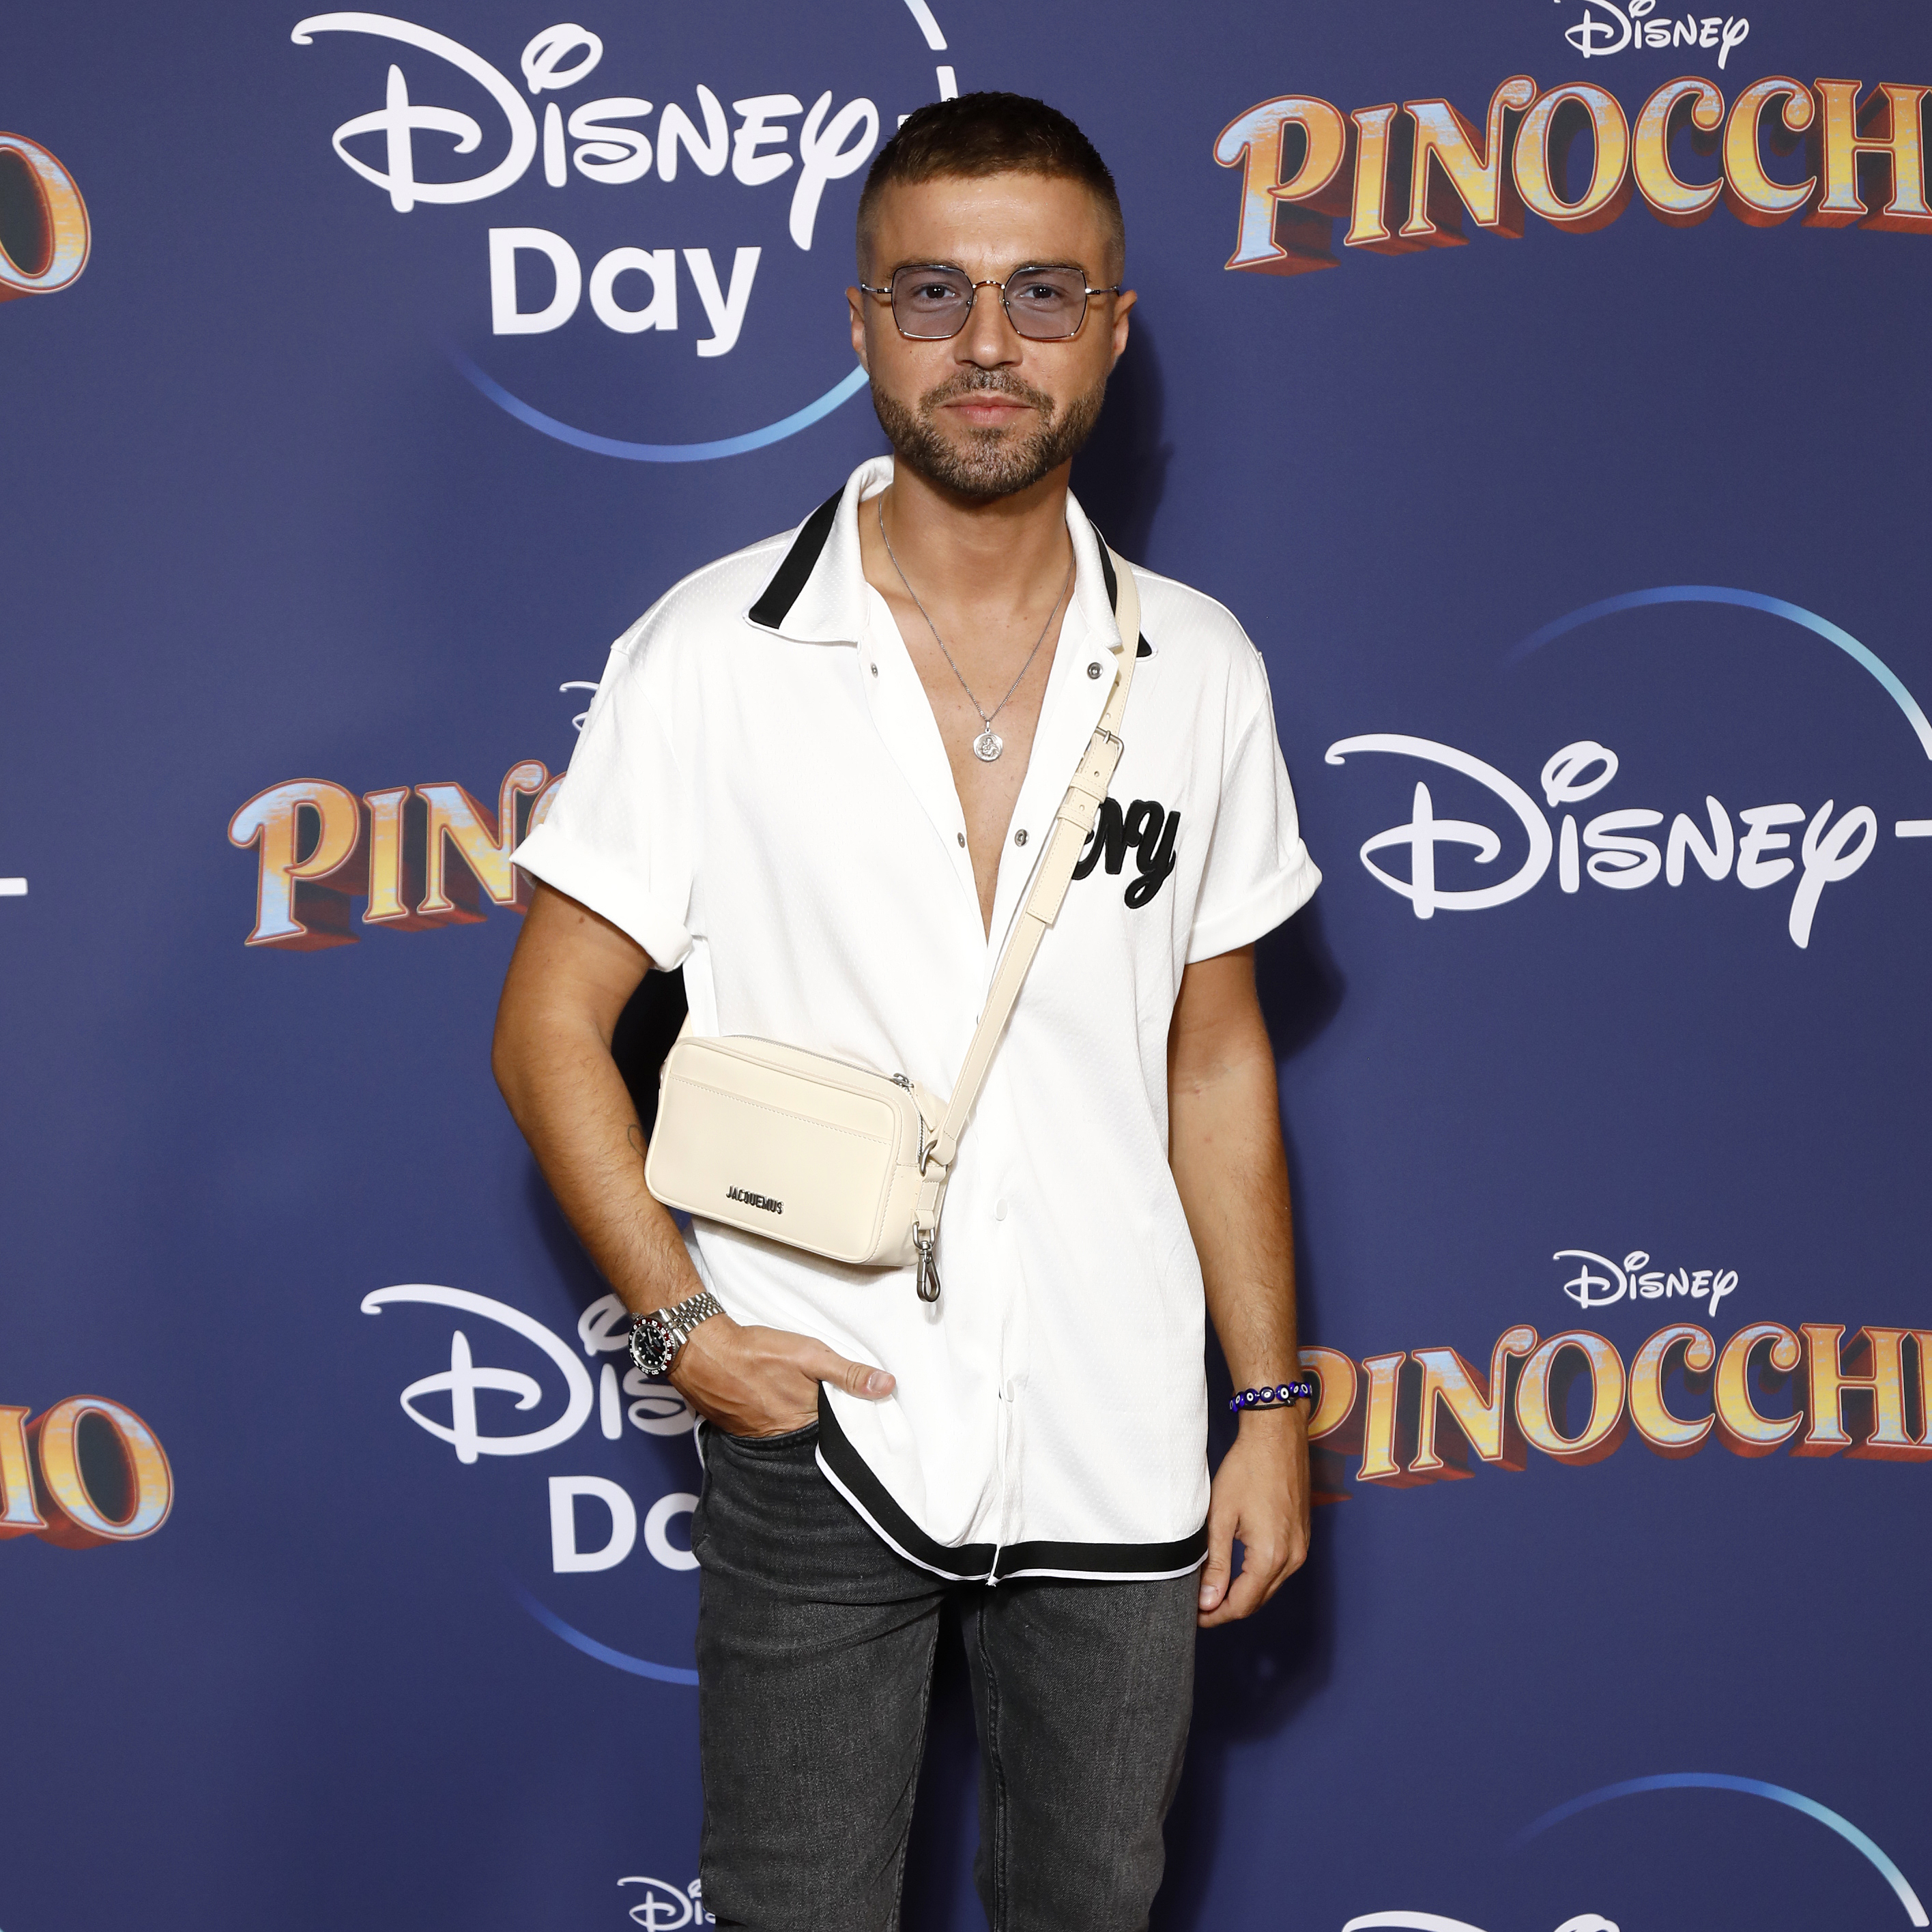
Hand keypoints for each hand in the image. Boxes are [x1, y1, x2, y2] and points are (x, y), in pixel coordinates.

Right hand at [669, 1313, 893, 1436]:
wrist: (703, 1352)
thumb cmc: (758, 1352)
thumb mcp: (811, 1355)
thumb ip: (848, 1373)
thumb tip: (887, 1386)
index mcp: (806, 1422)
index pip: (840, 1428)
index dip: (850, 1417)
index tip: (860, 1409)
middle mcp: (784, 1436)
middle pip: (815, 1431)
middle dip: (826, 1421)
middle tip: (828, 1400)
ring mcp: (759, 1434)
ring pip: (791, 1430)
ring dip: (800, 1419)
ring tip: (802, 1399)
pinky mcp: (741, 1427)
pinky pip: (767, 1428)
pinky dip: (775, 1417)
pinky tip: (775, 1400)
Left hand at [1197, 1406, 1310, 1627]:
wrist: (1276, 1437)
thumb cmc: (1246, 1469)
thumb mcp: (1221, 1516)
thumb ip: (1217, 1563)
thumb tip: (1209, 1601)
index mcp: (1271, 1556)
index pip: (1242, 1604)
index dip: (1216, 1615)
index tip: (1194, 1616)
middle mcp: (1293, 1558)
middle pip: (1257, 1600)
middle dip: (1227, 1608)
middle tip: (1198, 1604)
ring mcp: (1301, 1548)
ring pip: (1269, 1587)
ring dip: (1242, 1593)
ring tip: (1212, 1588)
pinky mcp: (1303, 1537)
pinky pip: (1279, 1570)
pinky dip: (1257, 1577)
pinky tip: (1236, 1570)